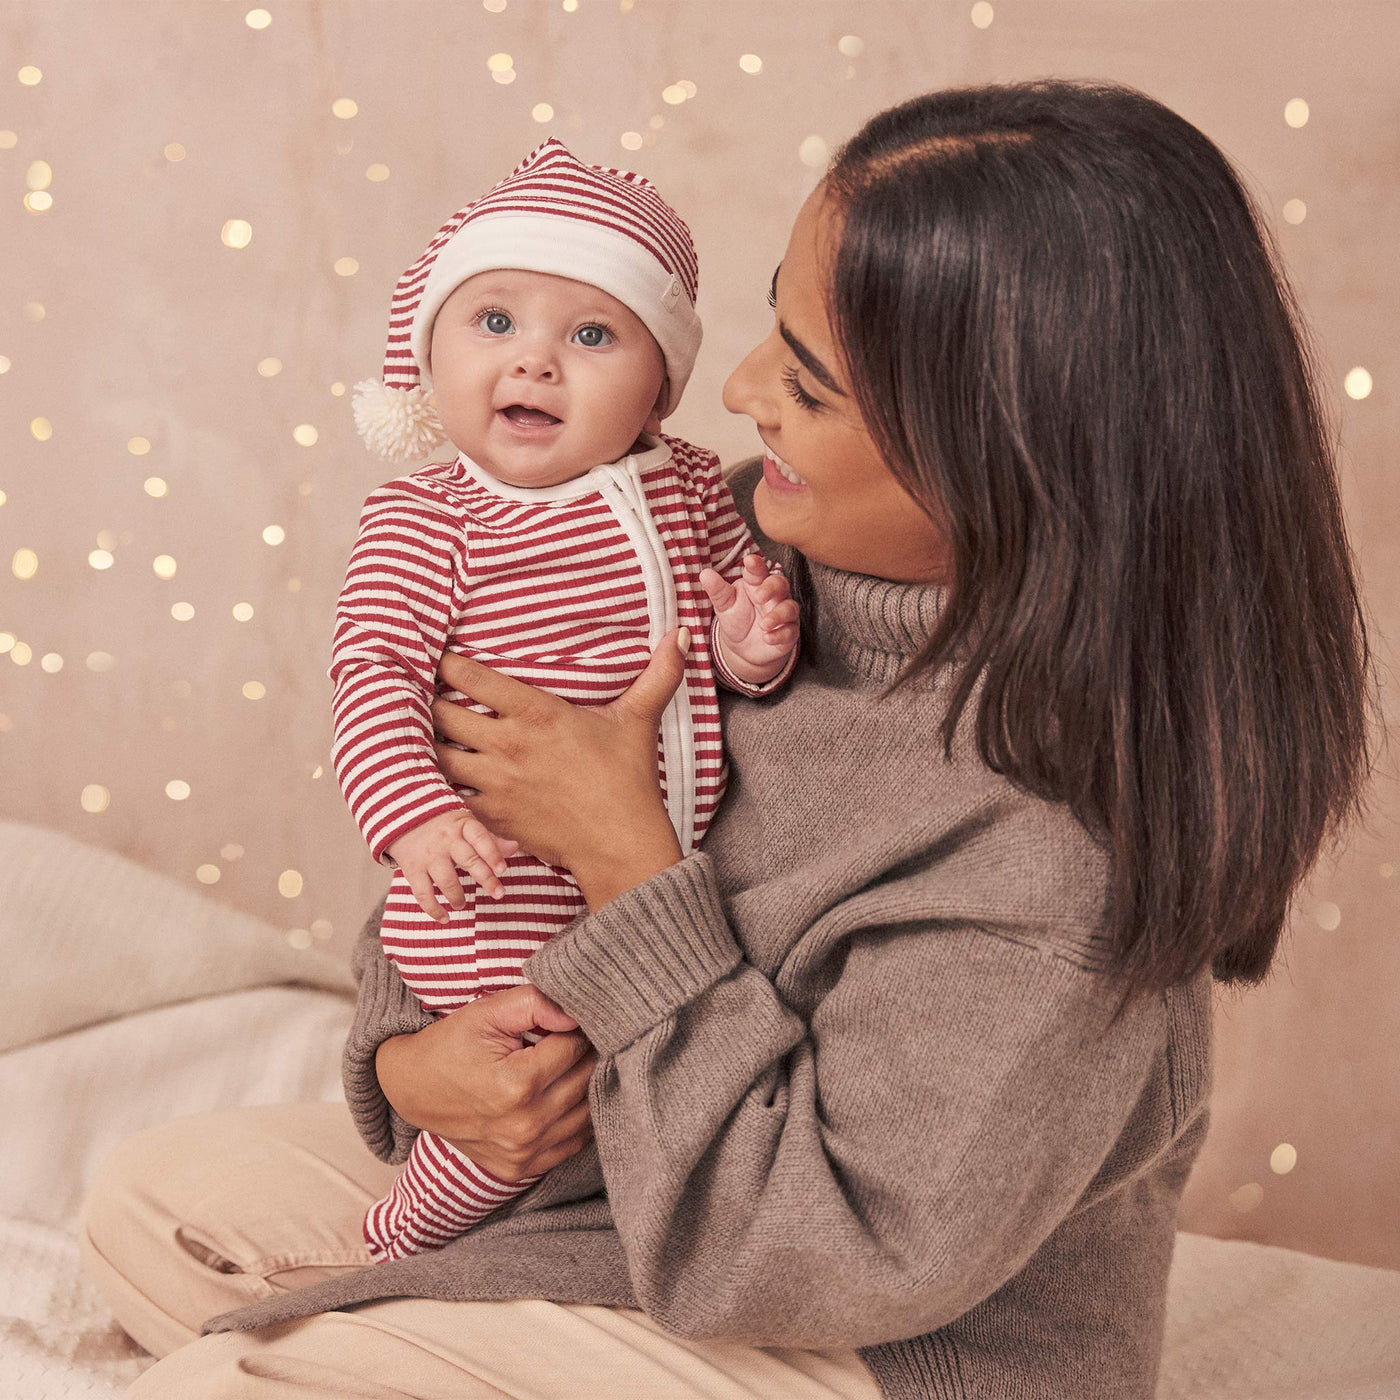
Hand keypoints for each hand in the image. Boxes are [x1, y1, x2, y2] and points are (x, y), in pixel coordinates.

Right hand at [376, 983, 596, 1181]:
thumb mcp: (487, 1012)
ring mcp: (523, 1153)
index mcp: (517, 1085)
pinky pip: (572, 1143)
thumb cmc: (451, 1045)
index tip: (567, 1021)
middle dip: (585, 1054)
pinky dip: (576, 1118)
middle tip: (572, 1038)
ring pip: (587, 1113)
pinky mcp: (520, 1169)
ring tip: (566, 1065)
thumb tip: (575, 1014)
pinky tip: (563, 1096)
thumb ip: (535, 1004)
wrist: (413, 1089)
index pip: (575, 1048)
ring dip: (586, 1086)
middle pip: (585, 1080)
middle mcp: (524, 1126)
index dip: (576, 1028)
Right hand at [387, 809, 520, 922]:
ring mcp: (429, 855)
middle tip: (499, 894)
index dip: (492, 853)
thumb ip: (489, 839)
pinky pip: (423, 892)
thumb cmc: (444, 824)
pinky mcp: (413, 868)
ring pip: (446, 880)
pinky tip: (444, 918)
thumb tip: (515, 847)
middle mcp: (446, 840)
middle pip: (468, 860)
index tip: (502, 869)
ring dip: (457, 896)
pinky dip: (433, 909)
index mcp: (462, 825)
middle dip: (485, 878)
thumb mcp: (466, 824)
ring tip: (462, 904)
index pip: (480, 838)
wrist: (402, 814)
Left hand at [428, 638, 686, 900]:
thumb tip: (683, 633)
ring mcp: (495, 783)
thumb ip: (657, 674)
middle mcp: (507, 744)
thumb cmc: (627, 779)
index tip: (440, 658)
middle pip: (441, 713)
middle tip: (425, 694)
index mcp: (536, 713)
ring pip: (436, 756)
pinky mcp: (491, 816)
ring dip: (428, 744)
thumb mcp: (638, 721)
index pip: (469, 676)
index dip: (446, 664)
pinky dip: (437, 787)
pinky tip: (435, 779)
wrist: (619, 842)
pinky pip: (446, 797)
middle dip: (429, 702)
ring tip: (424, 734)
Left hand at [700, 554, 798, 675]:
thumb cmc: (737, 621)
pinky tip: (768, 638)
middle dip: (771, 588)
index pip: (758, 570)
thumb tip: (705, 574)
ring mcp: (783, 613)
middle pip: (780, 583)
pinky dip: (780, 635)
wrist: (745, 650)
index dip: (756, 565)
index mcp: (756, 583)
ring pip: (789, 608)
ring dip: (777, 615)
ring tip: (763, 624)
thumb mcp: (725, 606)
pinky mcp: (789, 632)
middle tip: (758, 596)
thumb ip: (718, 591)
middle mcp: (773, 596)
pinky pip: (790, 631)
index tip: (749, 560)